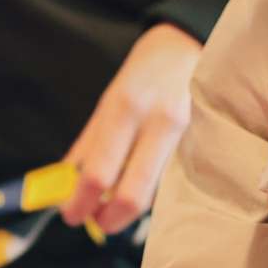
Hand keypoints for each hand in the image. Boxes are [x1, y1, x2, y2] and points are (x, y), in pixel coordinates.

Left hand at [60, 22, 202, 234]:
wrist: (188, 46)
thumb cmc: (143, 73)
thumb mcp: (108, 101)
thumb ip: (87, 145)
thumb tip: (64, 186)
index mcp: (126, 107)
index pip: (98, 171)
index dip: (80, 202)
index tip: (70, 215)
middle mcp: (158, 122)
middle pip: (131, 194)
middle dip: (108, 218)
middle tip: (94, 222)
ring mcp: (186, 135)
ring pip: (154, 193)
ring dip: (128, 207)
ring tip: (113, 201)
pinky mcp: (203, 145)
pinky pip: (171, 183)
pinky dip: (151, 193)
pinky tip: (140, 184)